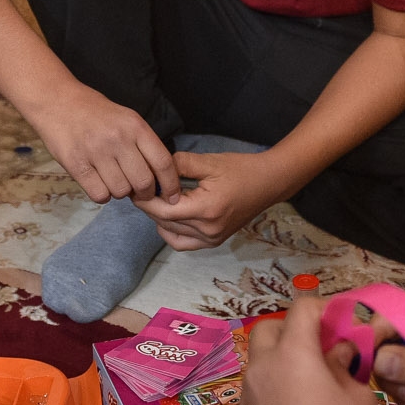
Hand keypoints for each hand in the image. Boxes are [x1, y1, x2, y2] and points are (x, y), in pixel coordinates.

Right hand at [27, 82, 177, 203]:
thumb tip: (159, 177)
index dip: (171, 184)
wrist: (57, 101)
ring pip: (121, 191)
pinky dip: (102, 194)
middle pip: (144, 182)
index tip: (172, 196)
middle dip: (145, 194)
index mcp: (135, 126)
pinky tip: (97, 181)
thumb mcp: (126, 118)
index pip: (163, 162)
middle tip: (138, 192)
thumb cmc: (95, 112)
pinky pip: (99, 195)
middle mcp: (118, 139)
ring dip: (120, 192)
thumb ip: (143, 143)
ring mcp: (96, 152)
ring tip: (112, 179)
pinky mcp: (76, 164)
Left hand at [138, 149, 285, 249]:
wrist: (269, 183)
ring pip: (171, 233)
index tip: (135, 187)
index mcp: (206, 210)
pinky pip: (183, 243)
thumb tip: (154, 166)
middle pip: (165, 222)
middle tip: (142, 188)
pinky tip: (168, 217)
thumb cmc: (241, 169)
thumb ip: (179, 164)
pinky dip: (171, 232)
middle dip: (149, 206)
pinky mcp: (213, 241)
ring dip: (159, 217)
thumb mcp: (209, 161)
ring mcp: (211, 239)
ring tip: (155, 198)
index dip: (145, 200)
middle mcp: (207, 230)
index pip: (163, 210)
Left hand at [240, 296, 381, 404]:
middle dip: (294, 330)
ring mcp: (246, 400)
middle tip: (325, 350)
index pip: (301, 309)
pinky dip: (274, 389)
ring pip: (259, 363)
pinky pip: (256, 393)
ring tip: (313, 384)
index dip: (324, 310)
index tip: (343, 324)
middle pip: (269, 330)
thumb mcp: (359, 400)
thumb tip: (340, 351)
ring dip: (281, 361)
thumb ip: (346, 366)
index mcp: (291, 355)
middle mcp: (260, 371)